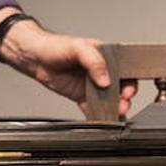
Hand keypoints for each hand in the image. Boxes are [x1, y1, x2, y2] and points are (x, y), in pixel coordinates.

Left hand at [0, 10, 136, 117]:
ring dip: (114, 107)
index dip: (130, 81)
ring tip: (115, 114)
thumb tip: (106, 79)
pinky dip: (99, 114)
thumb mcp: (79, 47)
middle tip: (123, 104)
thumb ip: (95, 61)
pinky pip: (93, 107)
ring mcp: (91, 84)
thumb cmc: (56, 45)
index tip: (128, 91)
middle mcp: (101, 71)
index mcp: (106, 56)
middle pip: (120, 86)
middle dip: (124, 97)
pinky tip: (103, 119)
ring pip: (108, 98)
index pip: (125, 69)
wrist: (34, 57)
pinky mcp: (81, 95)